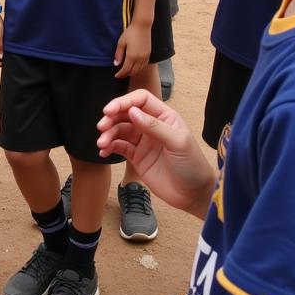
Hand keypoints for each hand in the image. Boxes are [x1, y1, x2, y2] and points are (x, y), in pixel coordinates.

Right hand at [96, 89, 216, 216]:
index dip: (124, 102)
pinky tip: (104, 151)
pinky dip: (109, 147)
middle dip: (111, 118)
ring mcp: (143, 141)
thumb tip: (132, 111)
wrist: (193, 194)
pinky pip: (119, 147)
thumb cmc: (192, 165)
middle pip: (126, 113)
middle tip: (101, 127)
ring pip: (119, 130)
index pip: (140, 100)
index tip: (109, 111)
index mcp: (164, 116)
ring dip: (108, 134)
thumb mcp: (177, 142)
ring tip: (102, 144)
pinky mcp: (136, 156)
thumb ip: (154, 126)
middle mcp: (151, 125)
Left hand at [114, 22, 150, 78]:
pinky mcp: (148, 54)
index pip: (125, 70)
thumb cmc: (130, 33)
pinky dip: (139, 68)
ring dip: (132, 72)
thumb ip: (118, 54)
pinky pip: (144, 65)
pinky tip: (135, 67)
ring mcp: (145, 56)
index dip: (120, 74)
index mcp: (132, 56)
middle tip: (120, 75)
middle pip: (132, 72)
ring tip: (126, 72)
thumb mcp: (121, 42)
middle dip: (126, 74)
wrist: (142, 26)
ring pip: (139, 69)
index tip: (116, 76)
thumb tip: (116, 64)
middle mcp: (139, 58)